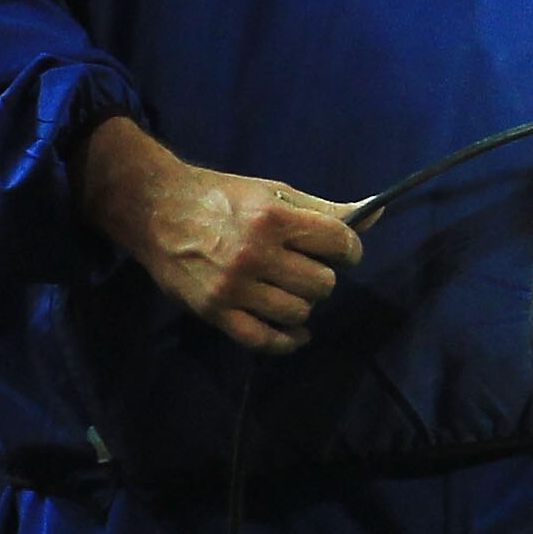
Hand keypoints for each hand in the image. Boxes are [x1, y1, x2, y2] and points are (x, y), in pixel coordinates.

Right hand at [76, 118, 362, 355]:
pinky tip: (294, 333)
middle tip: (308, 267)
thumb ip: (324, 209)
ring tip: (291, 289)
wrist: (157, 211)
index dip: (349, 248)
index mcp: (273, 218)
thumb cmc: (222, 197)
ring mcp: (233, 287)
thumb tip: (375, 212)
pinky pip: (263, 340)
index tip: (342, 250)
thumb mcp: (273, 192)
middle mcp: (255, 254)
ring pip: (298, 312)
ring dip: (303, 304)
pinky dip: (286, 341)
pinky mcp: (215, 312)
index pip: (338, 242)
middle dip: (323, 276)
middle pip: (322, 283)